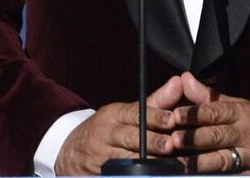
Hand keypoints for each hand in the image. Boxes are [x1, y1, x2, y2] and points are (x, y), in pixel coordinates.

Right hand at [55, 75, 184, 174]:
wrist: (70, 153)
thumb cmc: (106, 130)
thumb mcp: (126, 113)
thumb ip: (156, 102)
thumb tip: (179, 82)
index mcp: (114, 115)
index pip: (135, 113)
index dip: (154, 116)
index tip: (171, 120)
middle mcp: (105, 134)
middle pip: (130, 137)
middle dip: (151, 142)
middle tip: (170, 144)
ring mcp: (100, 156)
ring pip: (126, 160)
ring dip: (147, 163)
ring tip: (166, 166)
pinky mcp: (98, 174)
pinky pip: (116, 175)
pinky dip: (133, 175)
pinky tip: (149, 176)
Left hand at [171, 72, 249, 173]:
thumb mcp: (241, 104)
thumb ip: (210, 97)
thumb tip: (185, 79)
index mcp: (242, 113)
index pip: (216, 111)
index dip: (194, 113)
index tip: (175, 115)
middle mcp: (246, 135)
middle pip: (217, 137)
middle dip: (194, 139)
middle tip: (173, 139)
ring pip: (222, 161)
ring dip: (200, 163)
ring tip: (180, 164)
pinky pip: (233, 177)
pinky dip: (216, 177)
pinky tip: (200, 177)